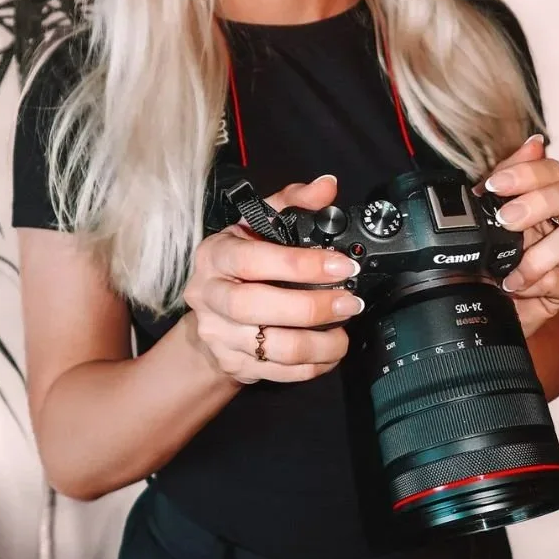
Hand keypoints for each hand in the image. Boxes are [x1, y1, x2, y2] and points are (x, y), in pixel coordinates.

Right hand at [182, 174, 362, 384]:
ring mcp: (217, 334)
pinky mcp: (231, 363)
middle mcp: (210, 294)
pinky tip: (330, 353)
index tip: (342, 266)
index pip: (254, 259)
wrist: (212, 311)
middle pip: (254, 307)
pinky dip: (311, 367)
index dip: (300, 265)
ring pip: (269, 347)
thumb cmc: (243, 259)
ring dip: (317, 344)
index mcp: (217, 254)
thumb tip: (327, 186)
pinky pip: (276, 372)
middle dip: (310, 308)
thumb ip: (294, 202)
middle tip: (348, 303)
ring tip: (344, 334)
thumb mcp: (261, 224)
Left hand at [477, 135, 558, 338]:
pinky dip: (536, 280)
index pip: (551, 170)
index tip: (495, 184)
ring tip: (512, 262)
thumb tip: (535, 143)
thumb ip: (508, 179)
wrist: (484, 305)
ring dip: (543, 248)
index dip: (527, 171)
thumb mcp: (488, 215)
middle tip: (506, 219)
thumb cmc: (490, 257)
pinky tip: (514, 283)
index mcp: (541, 198)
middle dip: (539, 202)